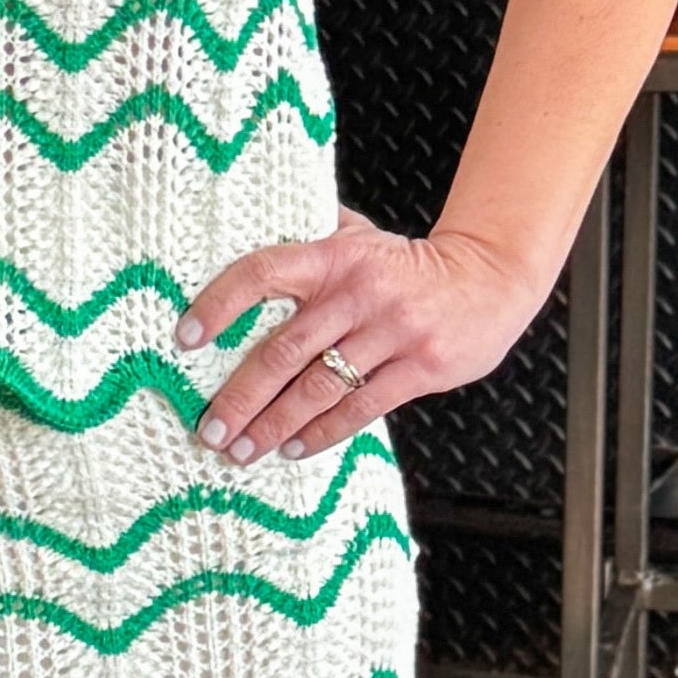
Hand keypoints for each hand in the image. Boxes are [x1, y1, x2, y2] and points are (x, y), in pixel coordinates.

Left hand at [176, 209, 538, 463]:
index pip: (262, 273)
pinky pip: (361, 408)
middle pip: (283, 350)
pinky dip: (321, 433)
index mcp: (334, 256)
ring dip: (273, 425)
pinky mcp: (421, 367)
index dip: (220, 303)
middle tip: (209, 429)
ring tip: (241, 450)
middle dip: (240, 396)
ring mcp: (393, 332)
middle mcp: (359, 293)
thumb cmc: (407, 264)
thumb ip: (310, 237)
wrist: (491, 278)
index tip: (186, 337)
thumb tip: (244, 227)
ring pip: (318, 388)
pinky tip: (292, 448)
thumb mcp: (360, 237)